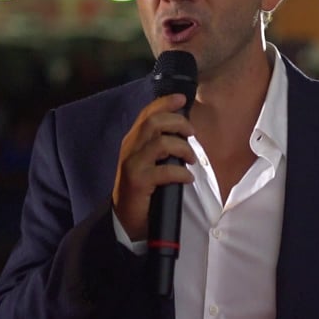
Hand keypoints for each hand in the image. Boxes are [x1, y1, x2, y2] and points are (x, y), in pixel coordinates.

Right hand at [110, 93, 195, 241]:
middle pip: (154, 122)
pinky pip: (165, 170)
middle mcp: (129, 149)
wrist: (126, 221)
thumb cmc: (142, 191)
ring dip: (182, 148)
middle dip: (178, 122)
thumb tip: (182, 132)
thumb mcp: (148, 163)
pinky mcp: (138, 181)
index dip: (164, 103)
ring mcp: (132, 165)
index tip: (182, 98)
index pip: (147, 114)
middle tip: (192, 133)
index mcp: (132, 142)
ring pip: (160, 142)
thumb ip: (158, 147)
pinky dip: (181, 173)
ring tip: (191, 159)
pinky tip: (187, 178)